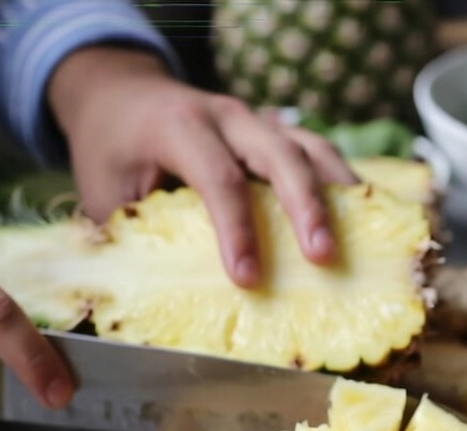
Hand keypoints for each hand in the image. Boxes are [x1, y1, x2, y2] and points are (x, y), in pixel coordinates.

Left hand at [48, 46, 358, 288]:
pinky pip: (317, 152)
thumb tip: (159, 301)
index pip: (217, 176)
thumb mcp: (103, 191)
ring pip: (310, 147)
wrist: (120, 93)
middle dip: (305, 207)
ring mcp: (256, 119)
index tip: (249, 279)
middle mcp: (225, 115)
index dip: (236, 229)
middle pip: (280, 154)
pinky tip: (363, 217)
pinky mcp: (275, 132)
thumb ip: (130, 236)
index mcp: (177, 126)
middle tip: (324, 258)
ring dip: (337, 193)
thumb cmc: (111, 149)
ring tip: (362, 237)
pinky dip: (341, 183)